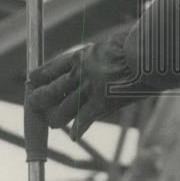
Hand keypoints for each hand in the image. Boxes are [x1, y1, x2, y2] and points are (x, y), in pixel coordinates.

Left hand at [26, 33, 148, 139]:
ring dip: (56, 118)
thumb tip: (98, 56)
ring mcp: (89, 89)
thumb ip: (99, 56)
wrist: (148, 52)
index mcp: (82, 55)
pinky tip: (75, 136)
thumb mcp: (112, 45)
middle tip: (33, 104)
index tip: (31, 80)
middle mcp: (80, 72)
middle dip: (39, 99)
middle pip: (49, 90)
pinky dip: (79, 130)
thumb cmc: (137, 45)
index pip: (53, 67)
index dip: (40, 75)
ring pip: (61, 111)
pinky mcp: (101, 103)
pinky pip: (83, 121)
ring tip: (53, 123)